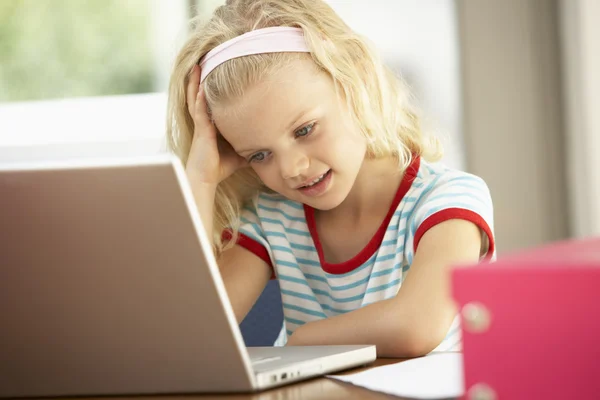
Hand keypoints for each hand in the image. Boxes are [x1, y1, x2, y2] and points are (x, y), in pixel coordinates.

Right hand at [185, 64, 247, 184]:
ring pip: (196, 98)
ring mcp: (201, 125)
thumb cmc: (220, 167)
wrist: (206, 179)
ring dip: (196, 82)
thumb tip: (267, 144)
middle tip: (202, 60)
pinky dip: (200, 98)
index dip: (210, 87)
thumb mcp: (240, 152)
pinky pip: (199, 111)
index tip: (215, 70)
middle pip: (200, 95)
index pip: (210, 101)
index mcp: (211, 124)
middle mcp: (204, 122)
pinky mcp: (201, 131)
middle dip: (200, 78)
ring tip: (197, 66)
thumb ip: (249, 144)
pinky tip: (202, 86)